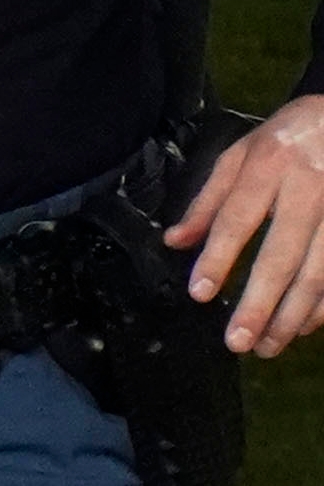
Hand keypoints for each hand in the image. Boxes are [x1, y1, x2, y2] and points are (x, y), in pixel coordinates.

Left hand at [171, 93, 323, 354]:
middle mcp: (309, 192)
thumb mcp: (240, 154)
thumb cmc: (287, 139)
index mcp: (270, 167)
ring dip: (292, 317)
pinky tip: (304, 328)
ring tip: (266, 345)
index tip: (200, 292)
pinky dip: (323, 307)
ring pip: (318, 276)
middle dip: (260, 304)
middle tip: (237, 341)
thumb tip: (176, 241)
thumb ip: (209, 200)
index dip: (218, 258)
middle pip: (282, 257)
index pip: (238, 219)